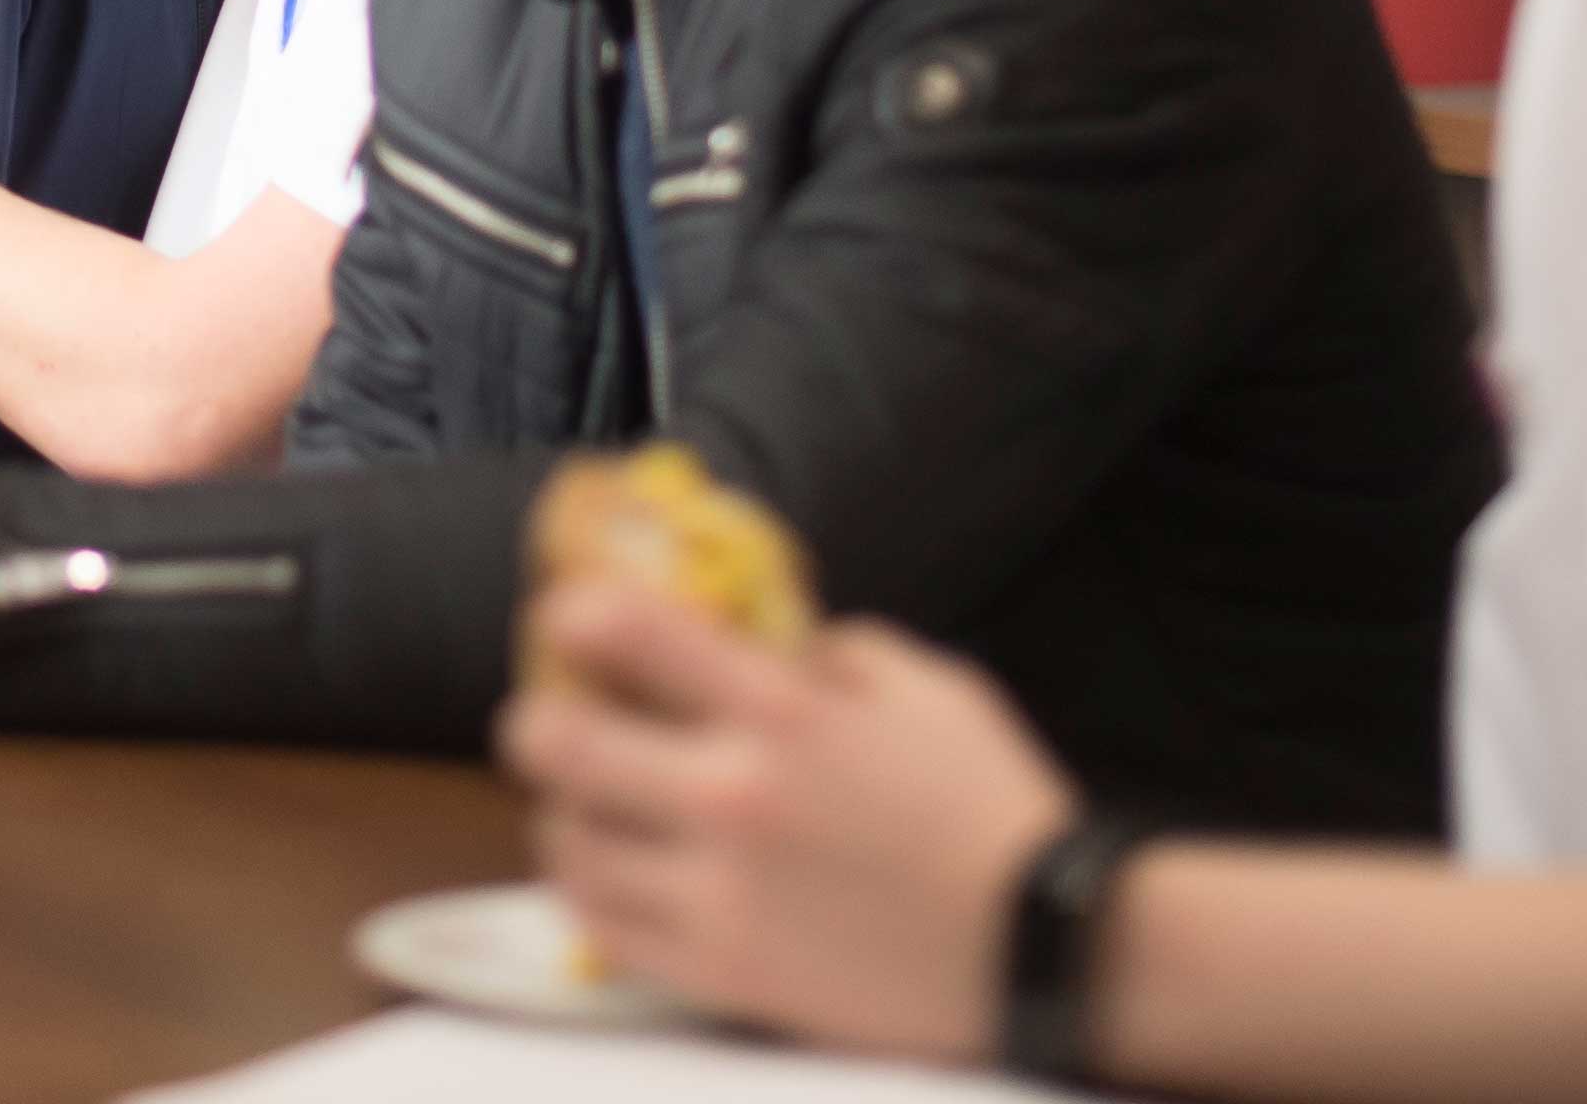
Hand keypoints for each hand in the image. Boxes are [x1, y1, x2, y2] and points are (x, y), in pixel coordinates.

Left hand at [499, 583, 1072, 1059]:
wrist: (1047, 946)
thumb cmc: (992, 806)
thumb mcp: (925, 686)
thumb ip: (828, 651)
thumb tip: (753, 635)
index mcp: (781, 713)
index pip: (623, 631)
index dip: (573, 613)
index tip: (569, 620)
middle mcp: (731, 797)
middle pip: (555, 742)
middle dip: (539, 719)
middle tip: (556, 720)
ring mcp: (720, 893)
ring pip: (566, 843)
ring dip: (566, 813)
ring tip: (592, 804)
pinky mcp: (724, 973)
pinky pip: (603, 929)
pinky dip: (592, 894)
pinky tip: (618, 873)